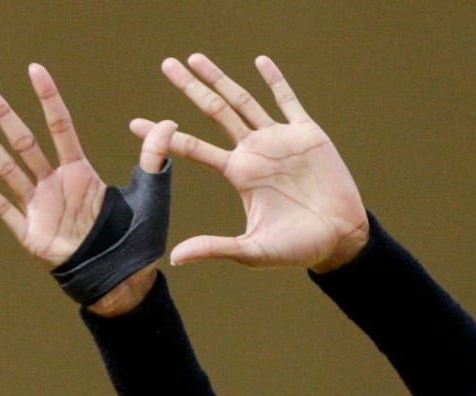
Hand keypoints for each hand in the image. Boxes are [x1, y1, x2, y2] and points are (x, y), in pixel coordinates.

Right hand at [0, 64, 173, 268]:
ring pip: (8, 168)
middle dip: (4, 115)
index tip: (34, 70)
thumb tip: (169, 122)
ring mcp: (40, 208)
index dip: (48, 98)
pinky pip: (4, 209)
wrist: (122, 279)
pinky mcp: (31, 233)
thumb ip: (153, 157)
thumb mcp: (149, 193)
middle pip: (24, 141)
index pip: (59, 126)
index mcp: (79, 172)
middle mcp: (54, 185)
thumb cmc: (137, 238)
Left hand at [132, 53, 366, 272]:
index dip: (165, 137)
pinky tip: (260, 61)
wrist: (340, 238)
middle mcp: (253, 151)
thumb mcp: (251, 250)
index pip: (193, 149)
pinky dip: (275, 80)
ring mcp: (279, 139)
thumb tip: (174, 258)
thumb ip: (214, 248)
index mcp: (239, 174)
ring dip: (221, 78)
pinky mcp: (307, 133)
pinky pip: (288, 100)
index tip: (135, 124)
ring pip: (243, 100)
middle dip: (190, 88)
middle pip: (214, 111)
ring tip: (196, 58)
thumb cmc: (296, 248)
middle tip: (166, 65)